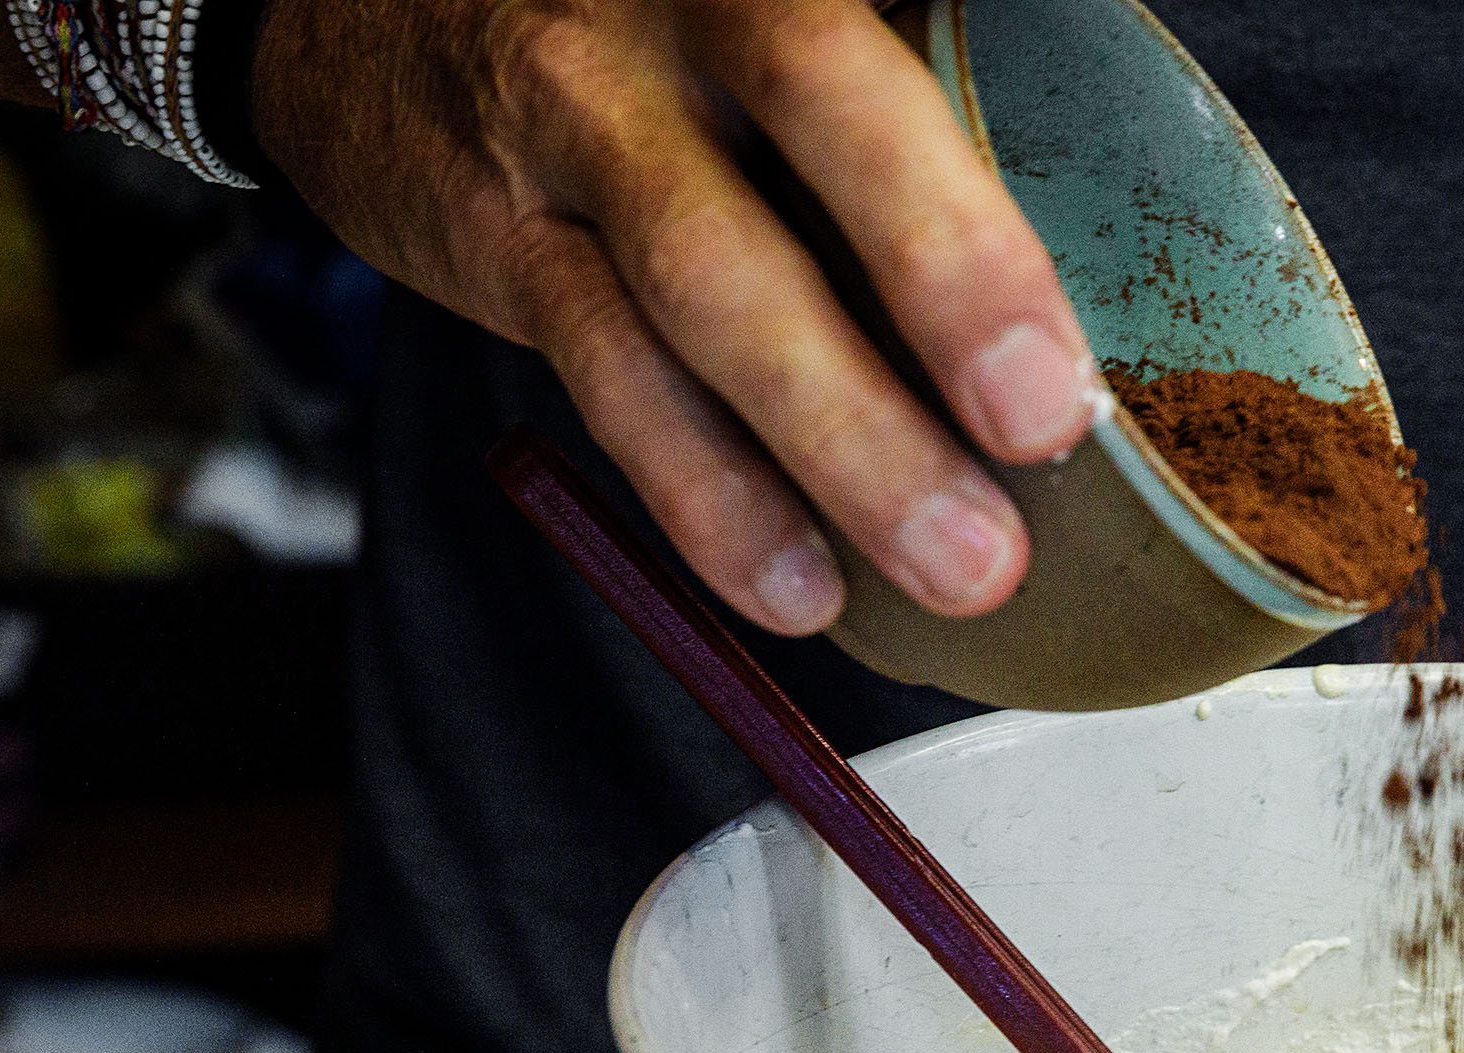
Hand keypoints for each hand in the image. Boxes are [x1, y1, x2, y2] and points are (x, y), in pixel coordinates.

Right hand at [250, 0, 1102, 635]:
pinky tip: (797, 583)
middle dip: (941, 272)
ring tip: (956, 563)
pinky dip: (711, 497)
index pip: (880, 36)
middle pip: (822, 103)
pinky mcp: (504, 243)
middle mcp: (668, 7)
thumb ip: (904, 78)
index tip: (1073, 297)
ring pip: (708, 281)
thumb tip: (1098, 232)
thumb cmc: (647, 19)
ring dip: (839, 442)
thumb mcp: (761, 0)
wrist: (365, 10)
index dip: (984, 168)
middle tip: (1040, 425)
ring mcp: (575, 123)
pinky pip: (613, 383)